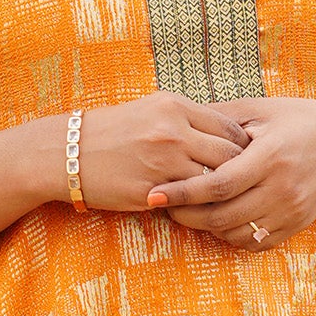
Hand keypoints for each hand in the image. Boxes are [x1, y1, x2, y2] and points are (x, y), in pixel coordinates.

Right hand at [72, 94, 252, 212]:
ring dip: (222, 193)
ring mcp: (163, 162)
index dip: (244, 147)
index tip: (247, 161)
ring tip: (227, 200)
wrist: (68, 152)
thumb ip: (188, 118)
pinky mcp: (152, 190)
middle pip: (230, 155)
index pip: (230, 127)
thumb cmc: (113, 131)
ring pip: (214, 181)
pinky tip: (202, 209)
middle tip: (245, 184)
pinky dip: (199, 206)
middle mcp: (172, 130)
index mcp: (175, 106)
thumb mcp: (152, 109)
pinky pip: (190, 202)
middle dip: (241, 172)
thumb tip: (229, 134)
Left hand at [159, 96, 315, 246]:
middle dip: (186, 216)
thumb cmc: (301, 120)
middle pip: (222, 217)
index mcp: (270, 156)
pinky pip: (255, 242)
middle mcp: (282, 188)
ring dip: (206, 228)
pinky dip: (230, 236)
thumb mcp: (262, 109)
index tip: (153, 195)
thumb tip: (178, 121)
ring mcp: (291, 211)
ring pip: (235, 234)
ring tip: (188, 211)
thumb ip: (220, 117)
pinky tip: (218, 220)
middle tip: (164, 206)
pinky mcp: (296, 225)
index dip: (181, 193)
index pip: (218, 185)